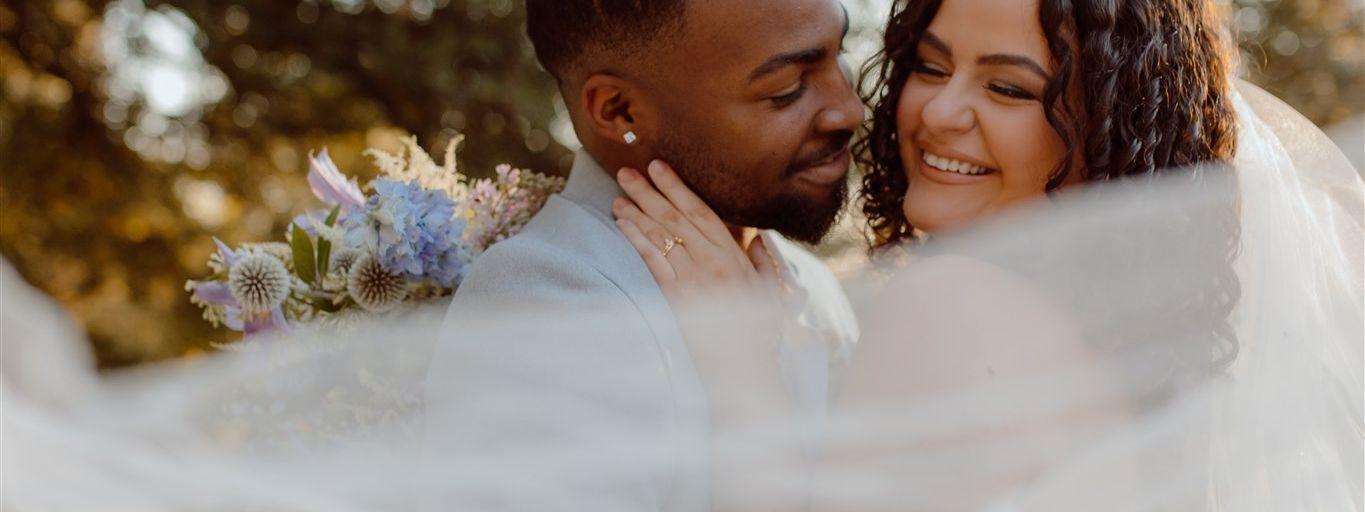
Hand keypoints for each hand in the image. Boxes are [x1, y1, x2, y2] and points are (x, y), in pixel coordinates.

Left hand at [611, 160, 783, 349]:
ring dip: (637, 214)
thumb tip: (758, 236)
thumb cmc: (760, 330)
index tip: (658, 167)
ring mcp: (691, 278)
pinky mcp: (675, 297)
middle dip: (650, 193)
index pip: (701, 212)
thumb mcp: (770, 289)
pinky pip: (653, 261)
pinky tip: (623, 225)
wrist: (743, 367)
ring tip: (618, 196)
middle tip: (626, 172)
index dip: (677, 187)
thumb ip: (763, 260)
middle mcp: (711, 262)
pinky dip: (637, 240)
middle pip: (675, 218)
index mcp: (733, 255)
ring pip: (660, 237)